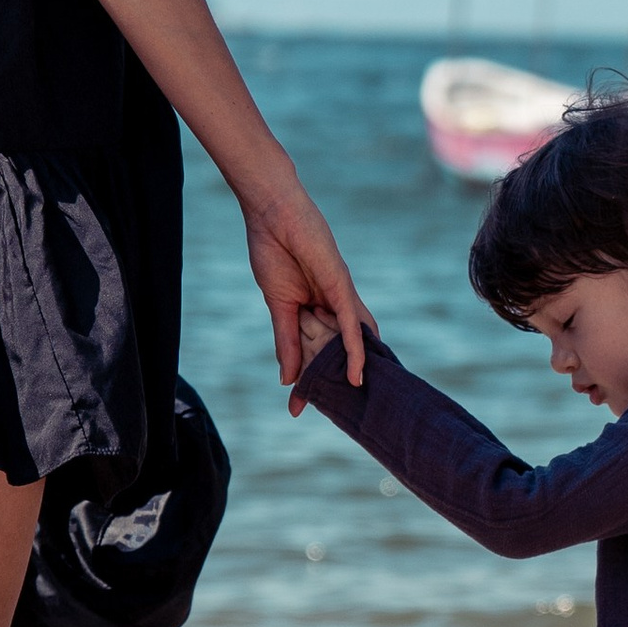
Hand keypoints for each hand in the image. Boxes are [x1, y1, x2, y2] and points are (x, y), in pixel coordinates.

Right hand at [242, 177, 370, 398]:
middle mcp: (334, 306)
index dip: (307, 380)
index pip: (316, 351)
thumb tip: (288, 377)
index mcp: (316, 309)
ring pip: (351, 343)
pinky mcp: (343, 288)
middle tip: (319, 413)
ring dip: (349, 373)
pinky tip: (355, 375)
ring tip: (348, 405)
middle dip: (329, 383)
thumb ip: (285, 340)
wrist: (271, 214)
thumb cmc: (273, 250)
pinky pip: (353, 325)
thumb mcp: (278, 305)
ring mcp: (341, 298)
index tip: (297, 409)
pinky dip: (356, 350)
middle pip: (338, 352)